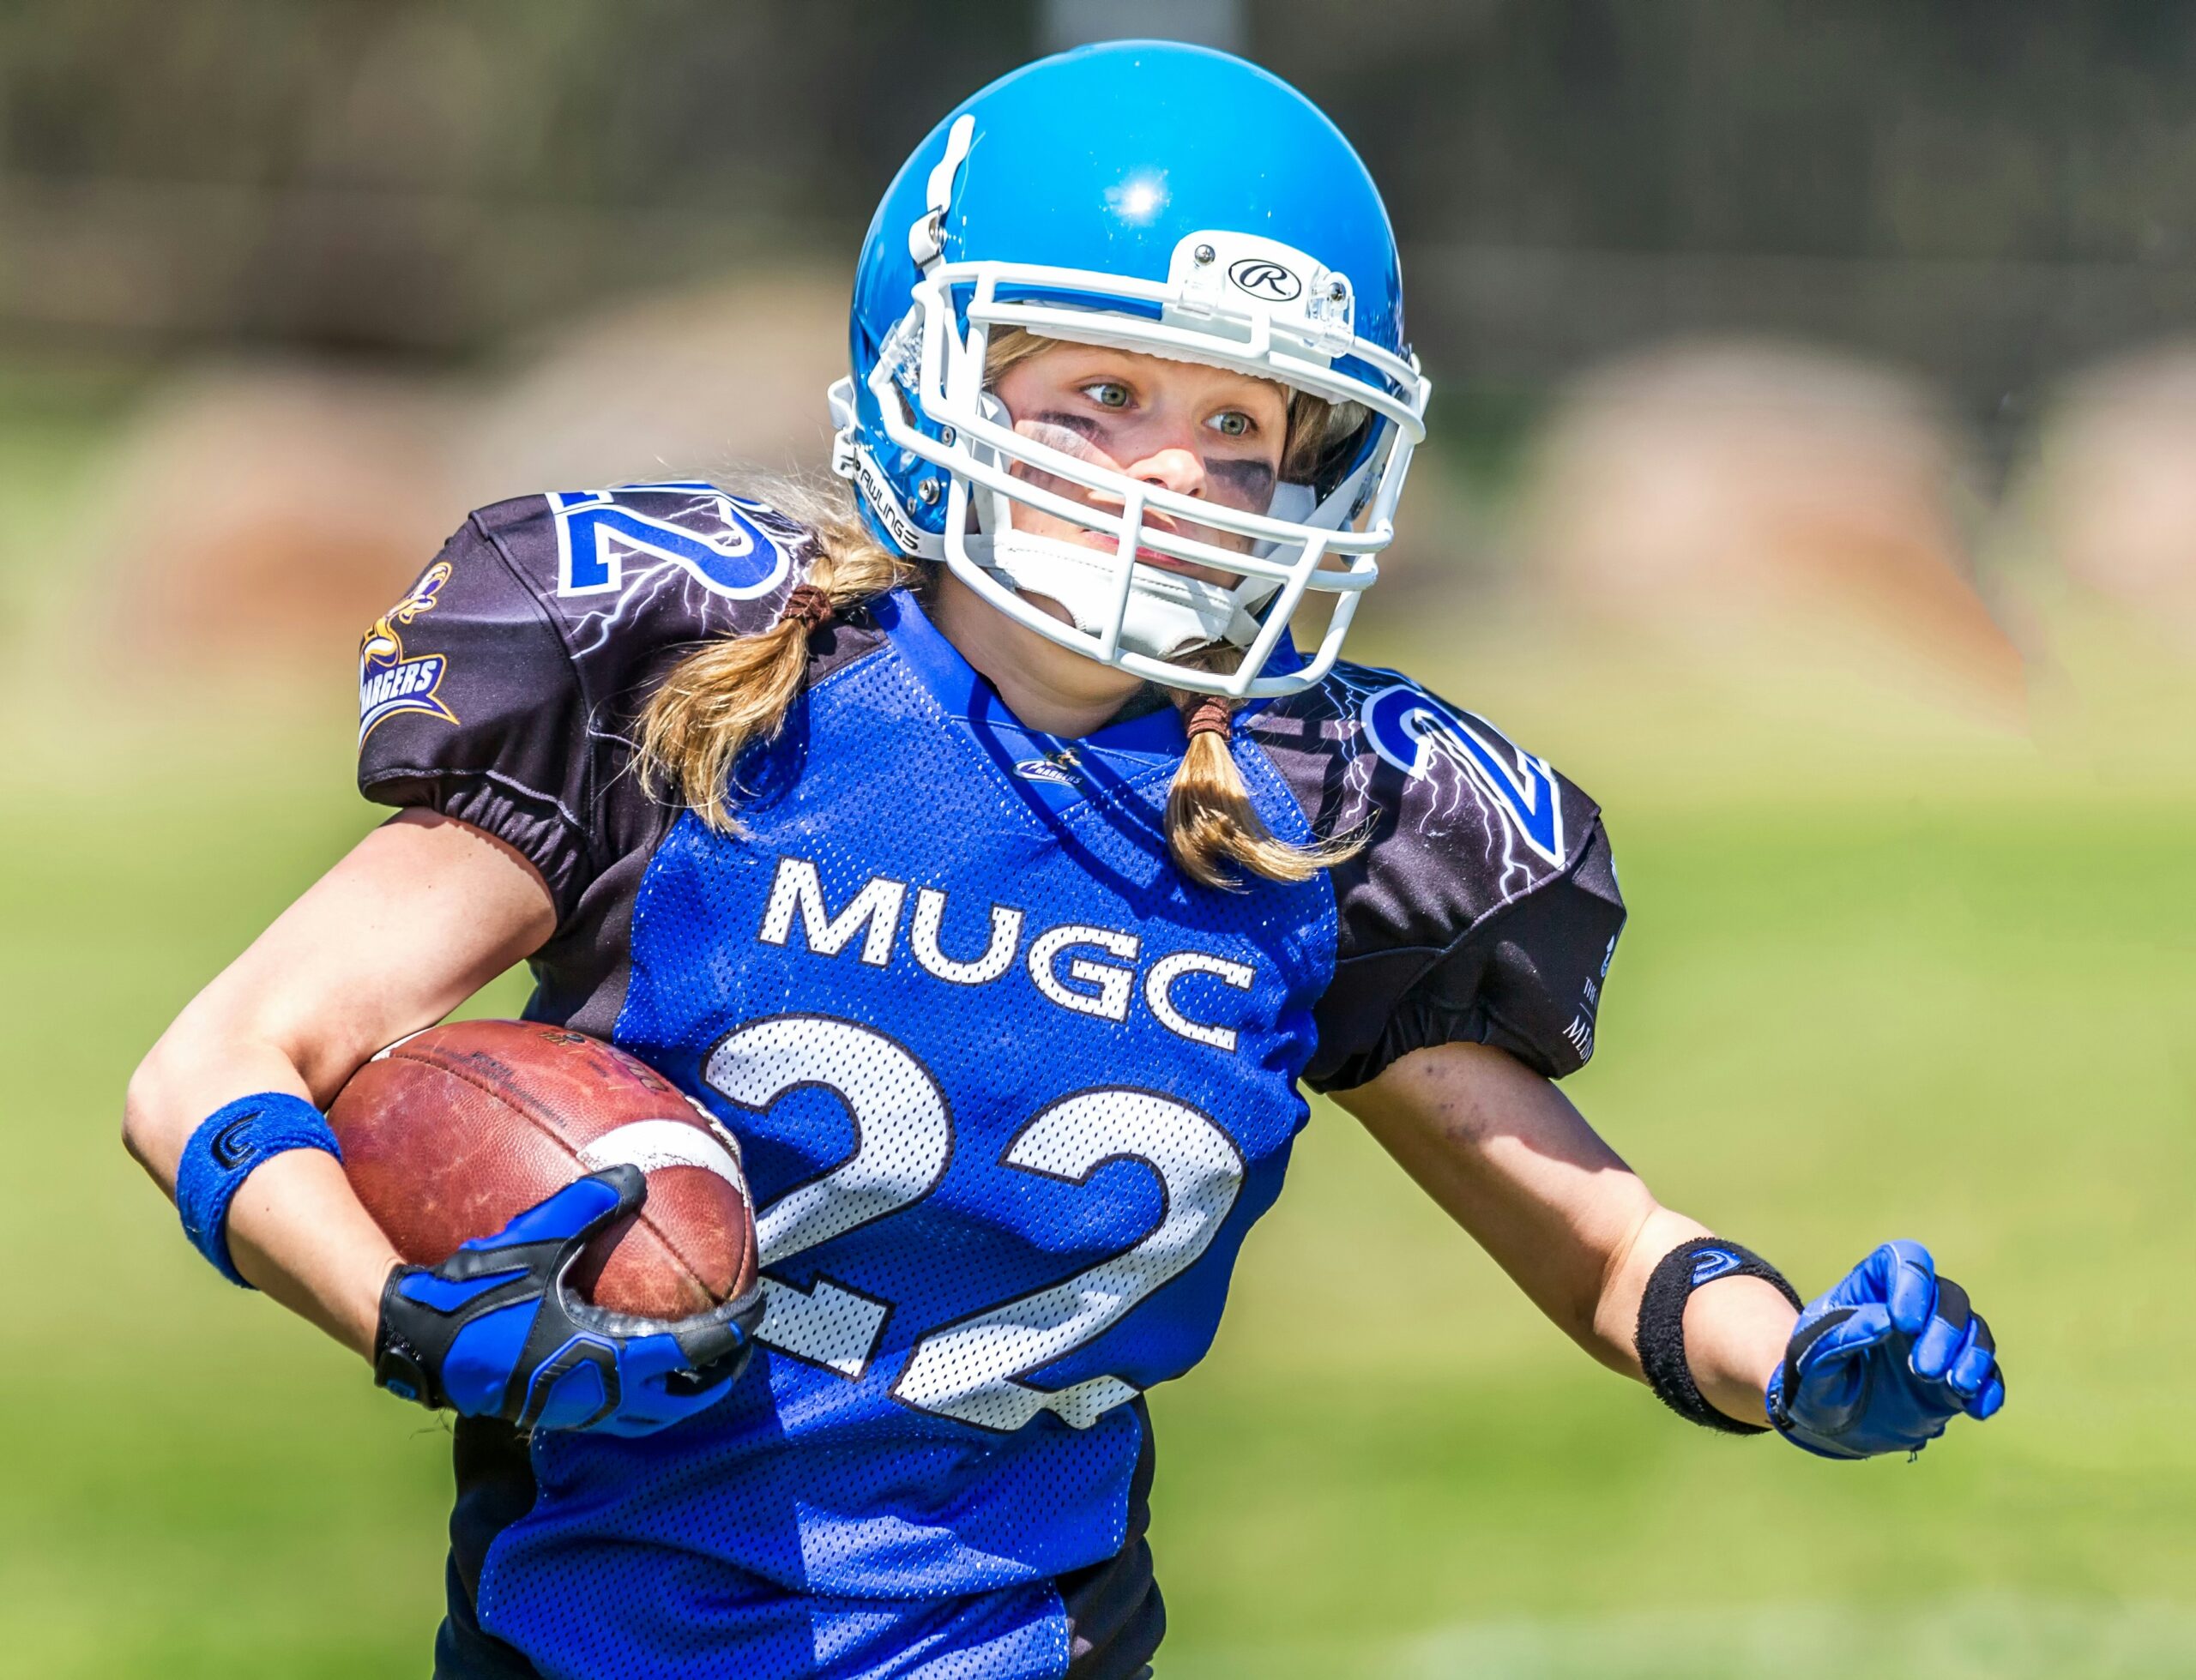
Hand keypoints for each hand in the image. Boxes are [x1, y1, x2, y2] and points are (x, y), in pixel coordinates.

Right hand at [373, 1165, 762, 1434]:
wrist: (421, 1344)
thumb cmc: (480, 1295)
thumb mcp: (538, 1240)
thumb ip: (588, 1205)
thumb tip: (634, 1172)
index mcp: (611, 1357)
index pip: (696, 1349)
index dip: (736, 1330)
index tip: (759, 1307)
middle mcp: (603, 1394)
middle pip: (685, 1399)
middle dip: (721, 1374)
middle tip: (742, 1343)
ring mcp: (579, 1411)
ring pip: (652, 1416)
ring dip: (683, 1392)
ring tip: (700, 1362)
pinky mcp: (555, 1415)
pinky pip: (618, 1412)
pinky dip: (644, 1394)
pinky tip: (636, 1363)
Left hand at [1767, 1239, 2004, 1459]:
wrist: (1825, 1421)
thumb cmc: (1810, 1382)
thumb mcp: (1810, 1364)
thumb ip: (1840, 1339)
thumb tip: (1885, 1320)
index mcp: (1870, 1289)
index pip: (1903, 1259)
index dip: (1911, 1282)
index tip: (1902, 1323)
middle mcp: (1911, 1308)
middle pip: (1948, 1295)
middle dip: (1944, 1330)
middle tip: (1923, 1370)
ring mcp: (1937, 1342)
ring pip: (1974, 1330)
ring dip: (1972, 1356)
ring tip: (1957, 1387)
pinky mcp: (1955, 1379)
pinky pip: (1987, 1374)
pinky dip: (1989, 1387)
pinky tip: (1978, 1408)